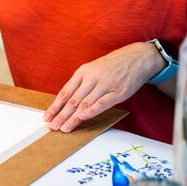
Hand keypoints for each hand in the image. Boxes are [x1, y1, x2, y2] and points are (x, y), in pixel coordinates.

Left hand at [43, 42, 165, 131]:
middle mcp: (92, 77)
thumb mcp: (93, 69)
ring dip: (73, 117)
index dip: (55, 106)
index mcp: (83, 72)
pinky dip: (92, 111)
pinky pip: (103, 103)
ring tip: (64, 128)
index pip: (65, 92)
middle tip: (52, 127)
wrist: (139, 57)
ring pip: (85, 103)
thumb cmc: (113, 66)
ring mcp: (106, 84)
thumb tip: (66, 102)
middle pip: (73, 100)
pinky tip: (83, 118)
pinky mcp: (119, 91)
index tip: (47, 117)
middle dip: (61, 115)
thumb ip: (81, 84)